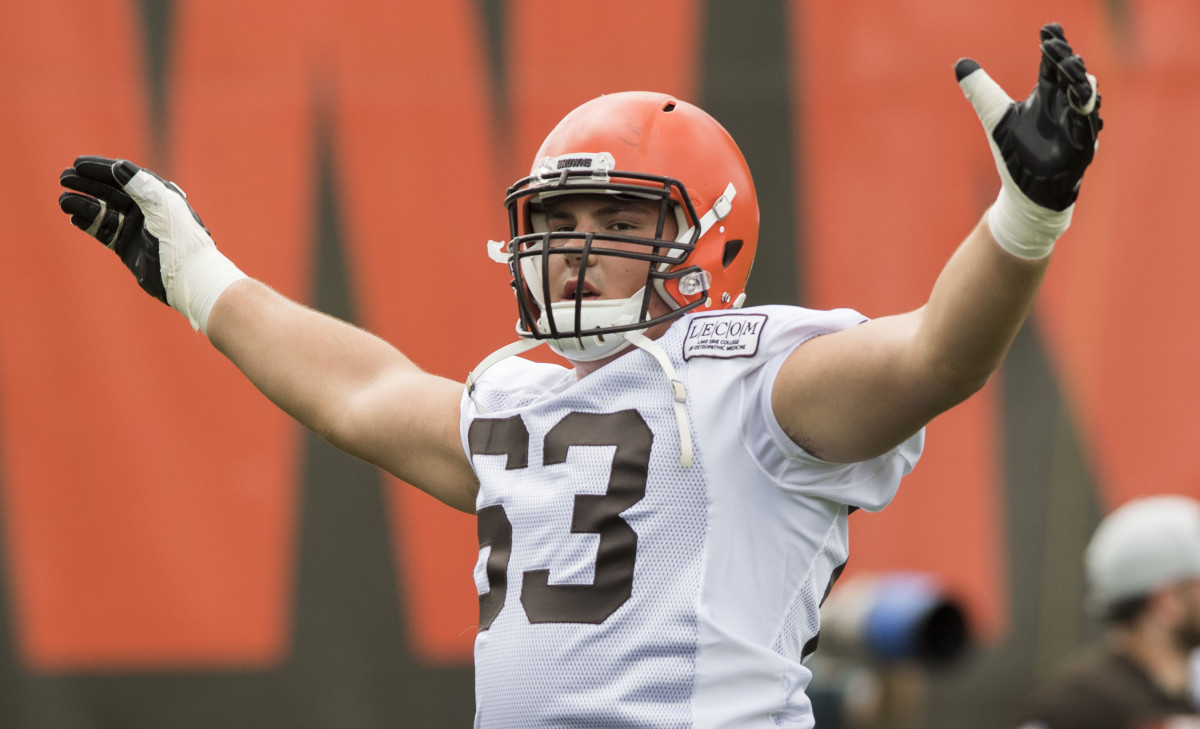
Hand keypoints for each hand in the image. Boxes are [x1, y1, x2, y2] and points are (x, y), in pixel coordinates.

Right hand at [59, 156, 173, 302]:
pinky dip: (88, 223)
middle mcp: (146, 209)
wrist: (189, 278)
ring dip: (83, 204)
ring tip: (62, 201)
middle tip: (63, 178)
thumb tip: (118, 165)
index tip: (78, 163)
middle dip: (86, 184)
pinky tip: (73, 217)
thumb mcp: (162, 208)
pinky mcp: (128, 247)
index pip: (125, 175)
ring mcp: (136, 228)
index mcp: (158, 195)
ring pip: (103, 211)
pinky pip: (104, 231)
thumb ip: (141, 187)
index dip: (101, 168)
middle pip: (110, 191)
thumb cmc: (181, 240)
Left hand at [956, 23, 1102, 257]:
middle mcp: (1064, 105)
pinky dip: (1085, 112)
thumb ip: (980, 90)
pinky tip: (1081, 100)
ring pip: (1086, 94)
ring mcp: (1076, 124)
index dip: (1053, 45)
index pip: (1052, 63)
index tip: (1048, 28)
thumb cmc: (1014, 153)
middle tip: (1054, 45)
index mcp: (1047, 95)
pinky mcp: (1082, 145)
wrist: (1025, 192)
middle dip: (1066, 58)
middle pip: (1072, 73)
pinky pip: (1089, 124)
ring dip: (1079, 79)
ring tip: (1069, 67)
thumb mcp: (995, 116)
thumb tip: (960, 63)